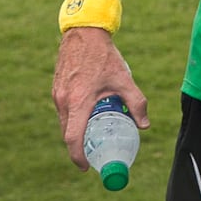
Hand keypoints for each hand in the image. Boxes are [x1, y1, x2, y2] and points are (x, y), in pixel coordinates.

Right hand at [52, 28, 149, 170]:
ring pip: (64, 122)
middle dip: (79, 147)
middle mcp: (63, 101)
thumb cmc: (105, 57)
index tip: (86, 167)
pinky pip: (63, 111)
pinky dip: (73, 118)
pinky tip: (88, 114)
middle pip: (68, 133)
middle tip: (94, 153)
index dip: (78, 156)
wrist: (84, 33)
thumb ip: (136, 103)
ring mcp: (57, 95)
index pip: (73, 138)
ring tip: (94, 134)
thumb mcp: (124, 80)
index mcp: (78, 102)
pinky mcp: (56, 89)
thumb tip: (144, 125)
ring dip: (76, 131)